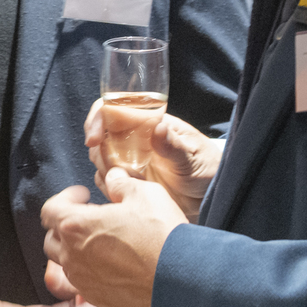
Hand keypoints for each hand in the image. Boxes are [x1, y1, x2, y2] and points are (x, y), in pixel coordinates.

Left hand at [41, 172, 186, 306]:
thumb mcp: (145, 194)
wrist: (182, 281)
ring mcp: (84, 282)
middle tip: (92, 219)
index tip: (83, 195)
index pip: (49, 210)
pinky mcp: (99, 300)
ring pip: (66, 264)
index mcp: (77, 226)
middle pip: (52, 239)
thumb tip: (114, 178)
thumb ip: (121, 183)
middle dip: (67, 225)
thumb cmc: (163, 236)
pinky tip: (115, 265)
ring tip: (104, 243)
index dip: (65, 198)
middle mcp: (73, 257)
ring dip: (78, 250)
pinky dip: (92, 272)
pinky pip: (84, 285)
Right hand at [84, 99, 222, 219]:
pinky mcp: (131, 180)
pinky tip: (126, 193)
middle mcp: (137, 139)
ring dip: (105, 170)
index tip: (93, 139)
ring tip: (128, 183)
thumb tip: (158, 128)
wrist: (213, 197)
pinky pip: (107, 180)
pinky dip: (109, 186)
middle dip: (100, 151)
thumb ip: (174, 147)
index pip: (114, 109)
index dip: (98, 119)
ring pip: (100, 158)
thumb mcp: (194, 158)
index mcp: (151, 123)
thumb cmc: (209, 169)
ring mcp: (132, 159)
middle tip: (116, 171)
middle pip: (102, 135)